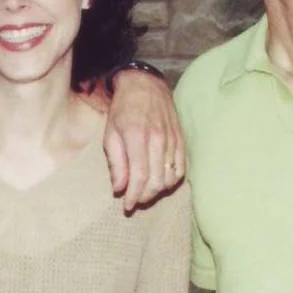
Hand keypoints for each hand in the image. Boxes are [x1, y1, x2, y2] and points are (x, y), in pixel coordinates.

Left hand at [102, 68, 184, 211]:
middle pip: (156, 181)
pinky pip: (181, 168)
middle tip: (133, 200)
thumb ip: (116, 163)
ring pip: (170, 177)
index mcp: (137, 137)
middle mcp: (157, 140)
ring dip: (157, 191)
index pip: (140, 176)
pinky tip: (160, 182)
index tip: (126, 206)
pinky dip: (172, 180)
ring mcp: (172, 140)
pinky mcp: (181, 140)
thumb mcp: (110, 134)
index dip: (134, 196)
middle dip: (144, 197)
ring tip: (145, 191)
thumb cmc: (123, 110)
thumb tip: (119, 189)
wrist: (144, 85)